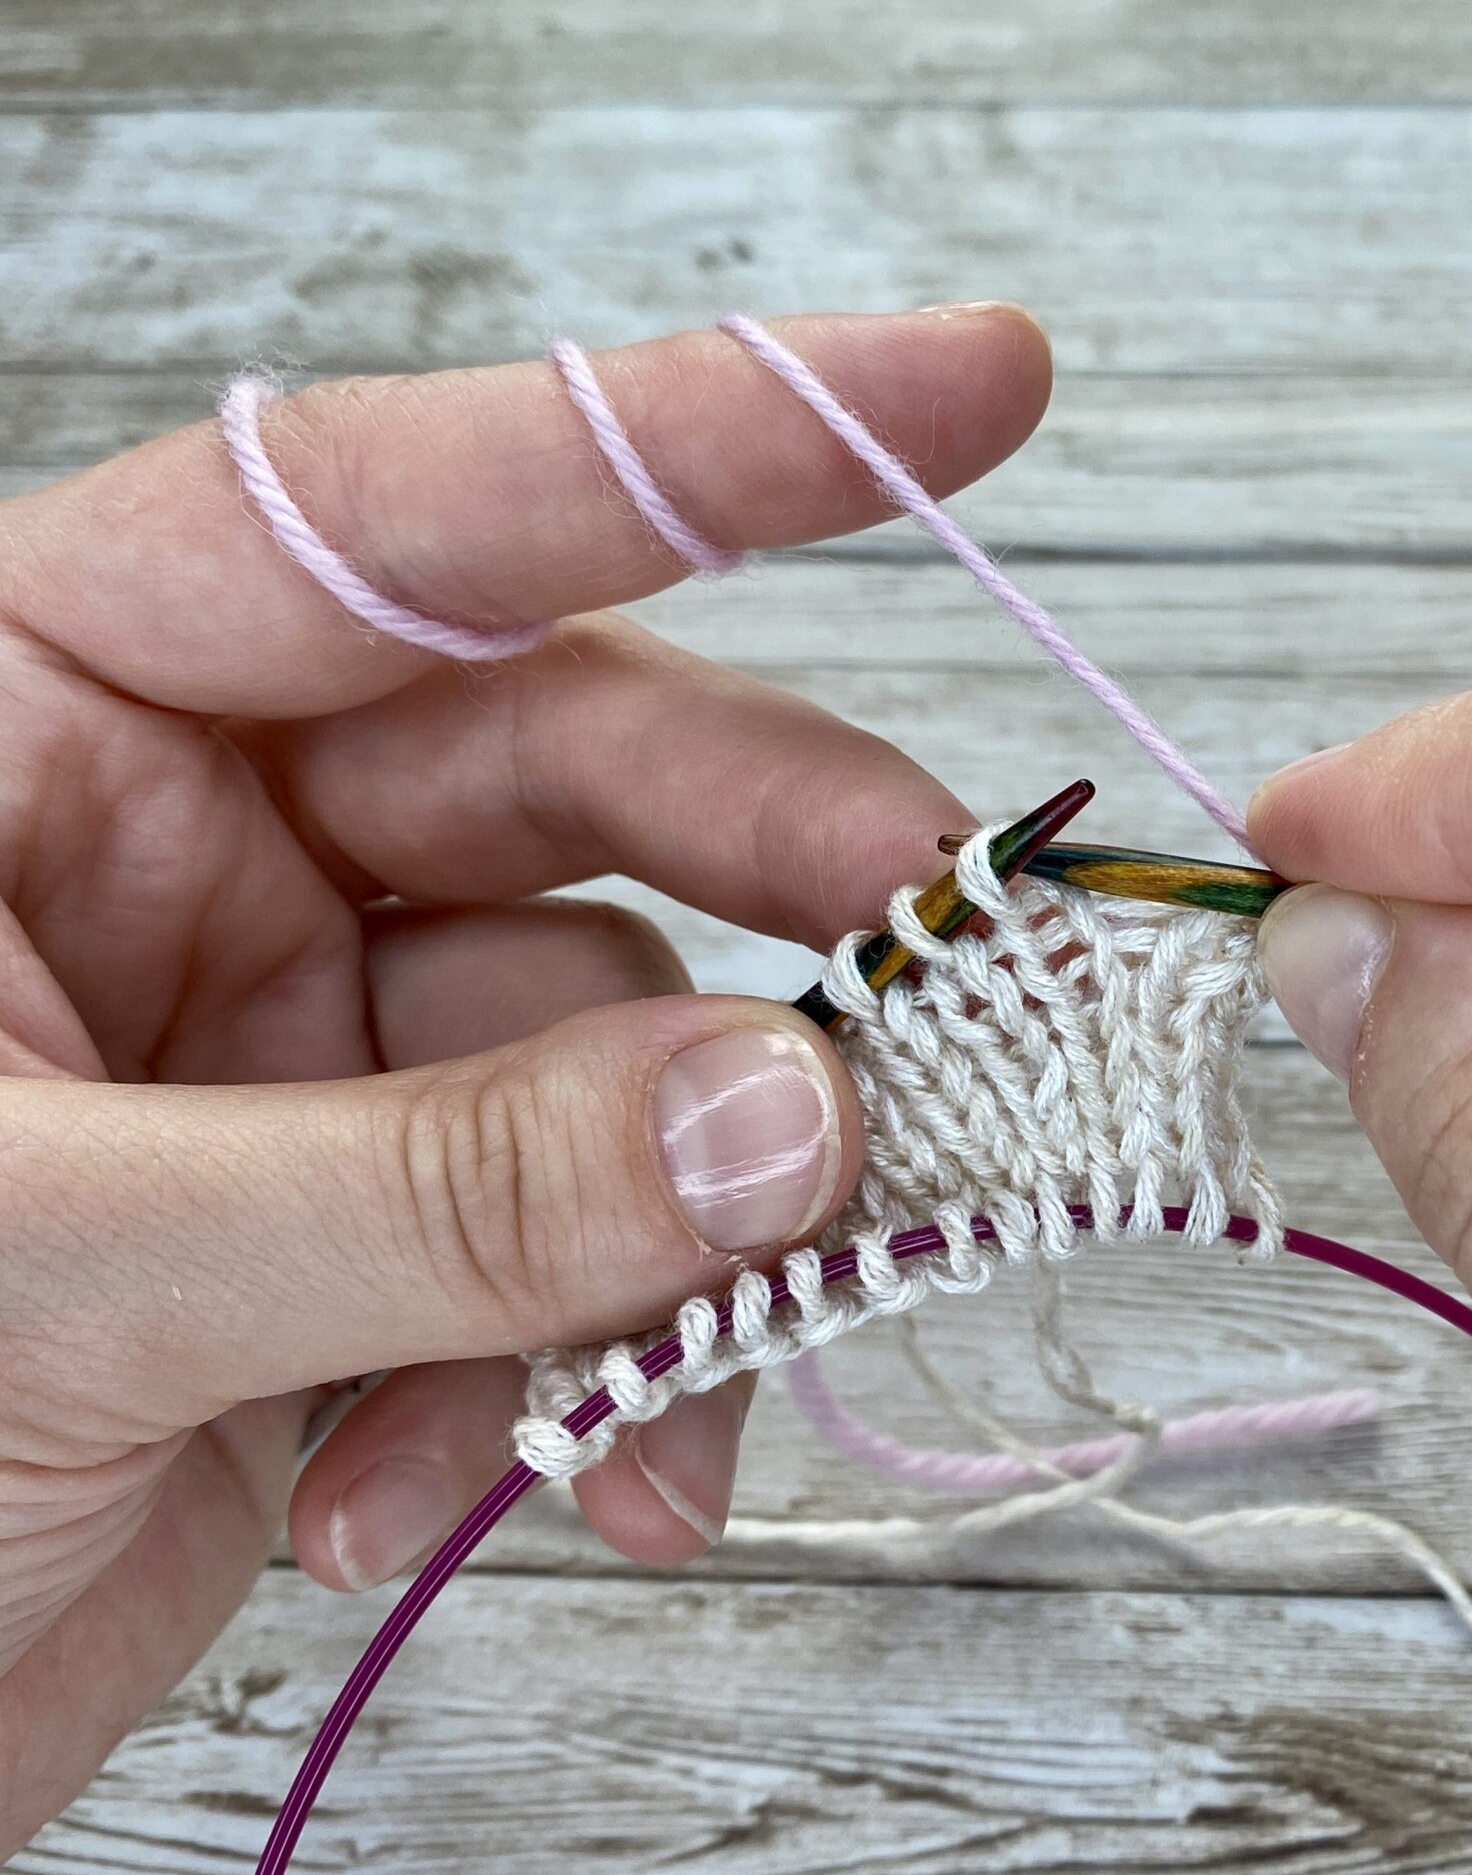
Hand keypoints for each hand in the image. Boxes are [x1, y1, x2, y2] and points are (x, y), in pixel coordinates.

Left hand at [0, 307, 1049, 1846]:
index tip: (974, 383)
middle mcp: (182, 842)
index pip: (395, 516)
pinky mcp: (363, 1230)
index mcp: (30, 719)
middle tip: (965, 986)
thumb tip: (794, 1118)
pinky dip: (613, 1377)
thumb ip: (439, 1184)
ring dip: (687, 1233)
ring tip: (679, 1386)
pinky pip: (584, 1249)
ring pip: (620, 1055)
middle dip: (780, 901)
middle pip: (580, 782)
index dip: (694, 441)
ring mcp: (288, 1038)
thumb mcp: (54, 1266)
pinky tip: (575, 1490)